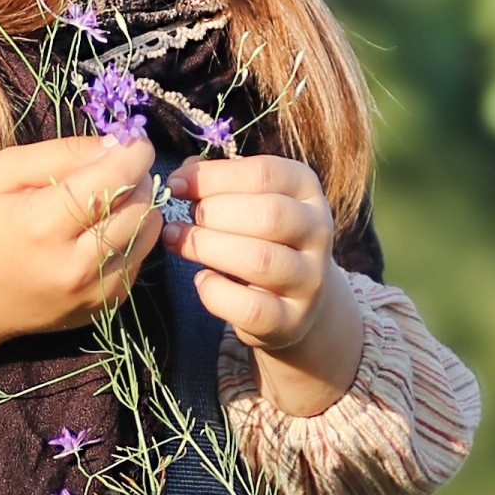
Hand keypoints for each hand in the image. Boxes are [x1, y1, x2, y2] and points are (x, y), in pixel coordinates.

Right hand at [0, 134, 164, 341]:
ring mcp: (94, 292)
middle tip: (115, 169)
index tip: (132, 140)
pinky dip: (130, 237)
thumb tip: (118, 144)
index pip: (116, 178)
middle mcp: (75, 264)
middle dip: (138, 177)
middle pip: (141, 205)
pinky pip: (140, 258)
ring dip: (139, 206)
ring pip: (149, 232)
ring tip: (107, 200)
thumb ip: (63, 152)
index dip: (135, 151)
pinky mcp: (105, 308)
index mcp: (43, 224)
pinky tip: (99, 233)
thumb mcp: (5, 171)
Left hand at [163, 154, 363, 416]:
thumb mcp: (249, 202)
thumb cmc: (261, 238)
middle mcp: (318, 231)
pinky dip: (216, 292)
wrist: (295, 301)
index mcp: (307, 190)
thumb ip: (218, 183)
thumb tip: (182, 175)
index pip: (265, 174)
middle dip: (213, 214)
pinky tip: (202, 280)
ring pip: (260, 260)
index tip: (176, 185)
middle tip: (181, 219)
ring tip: (177, 241)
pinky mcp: (291, 320)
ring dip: (208, 248)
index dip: (214, 177)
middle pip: (269, 214)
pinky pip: (250, 308)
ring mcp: (309, 279)